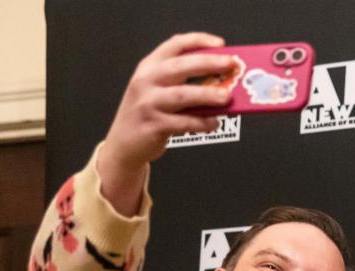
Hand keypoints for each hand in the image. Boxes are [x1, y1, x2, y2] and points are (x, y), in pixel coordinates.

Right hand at [98, 33, 234, 214]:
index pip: (174, 45)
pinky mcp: (153, 125)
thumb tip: (221, 80)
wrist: (124, 143)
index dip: (198, 41)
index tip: (220, 44)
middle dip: (208, 63)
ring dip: (207, 94)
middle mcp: (146, 81)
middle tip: (230, 65)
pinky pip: (183, 122)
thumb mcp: (157, 89)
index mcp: (149, 67)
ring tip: (226, 96)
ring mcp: (148, 103)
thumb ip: (183, 82)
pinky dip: (201, 122)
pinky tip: (214, 122)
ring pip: (182, 95)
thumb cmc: (148, 113)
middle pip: (180, 66)